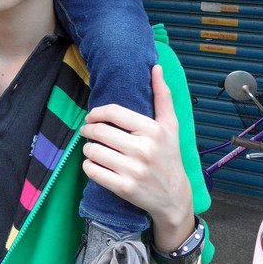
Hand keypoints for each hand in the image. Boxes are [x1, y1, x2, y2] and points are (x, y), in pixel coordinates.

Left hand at [81, 65, 193, 251]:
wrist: (174, 196)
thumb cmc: (169, 156)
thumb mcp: (170, 126)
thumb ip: (162, 95)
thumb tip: (156, 66)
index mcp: (153, 130)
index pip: (113, 112)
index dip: (96, 113)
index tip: (92, 117)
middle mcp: (143, 149)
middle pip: (99, 131)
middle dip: (88, 130)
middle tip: (88, 132)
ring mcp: (133, 170)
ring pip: (92, 150)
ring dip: (88, 148)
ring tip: (93, 149)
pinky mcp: (123, 188)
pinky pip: (92, 170)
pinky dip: (89, 165)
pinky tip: (96, 164)